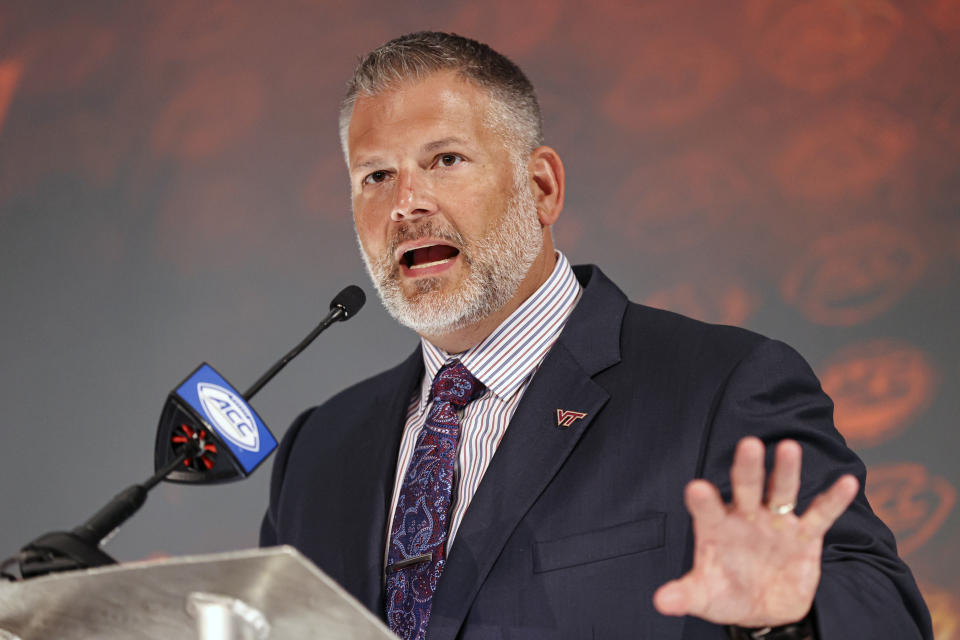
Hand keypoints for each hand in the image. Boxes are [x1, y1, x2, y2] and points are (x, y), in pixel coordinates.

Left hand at [652, 436, 858, 627]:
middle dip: (747, 468)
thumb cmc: (727, 594)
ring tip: (789, 447)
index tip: (696, 488)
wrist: (765, 608)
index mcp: (716, 527)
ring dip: (786, 471)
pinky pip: (820, 515)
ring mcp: (775, 523)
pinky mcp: (804, 535)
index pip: (707, 509)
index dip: (703, 500)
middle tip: (748, 444)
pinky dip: (834, 500)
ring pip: (781, 492)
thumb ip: (685, 595)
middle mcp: (745, 516)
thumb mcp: (705, 597)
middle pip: (746, 487)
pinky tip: (847, 482)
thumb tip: (661, 602)